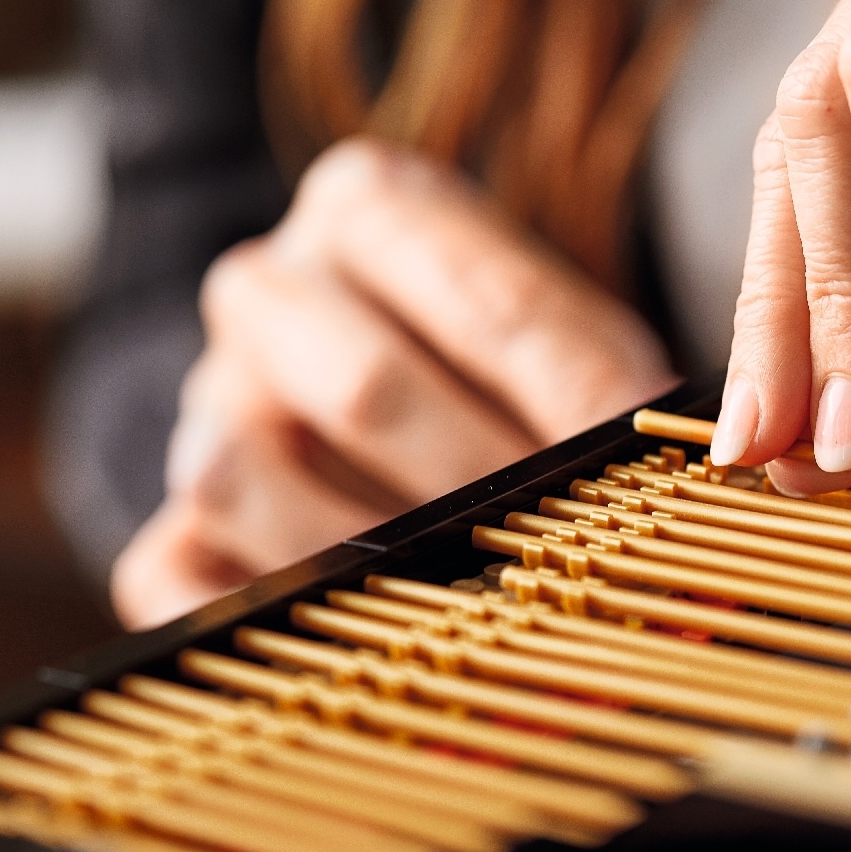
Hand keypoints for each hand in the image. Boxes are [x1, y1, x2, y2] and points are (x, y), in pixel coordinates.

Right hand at [111, 139, 675, 627]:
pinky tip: (359, 644)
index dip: (586, 398)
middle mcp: (267, 289)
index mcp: (369, 207)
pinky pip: (175, 583)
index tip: (654, 464)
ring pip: (241, 475)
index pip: (493, 305)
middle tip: (570, 549)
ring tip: (473, 599)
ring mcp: (203, 404)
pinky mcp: (162, 522)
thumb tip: (688, 453)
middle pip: (367, 391)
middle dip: (487, 487)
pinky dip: (266, 627)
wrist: (352, 398)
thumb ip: (596, 376)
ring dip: (371, 555)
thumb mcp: (562, 338)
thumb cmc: (494, 369)